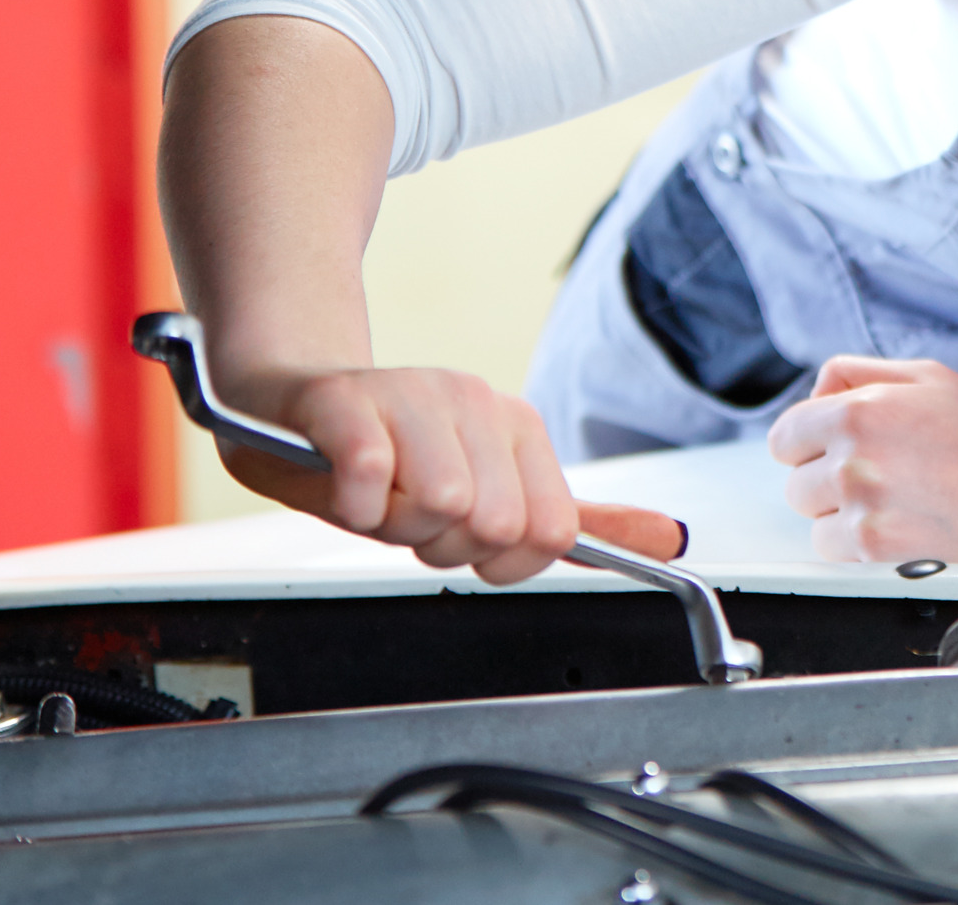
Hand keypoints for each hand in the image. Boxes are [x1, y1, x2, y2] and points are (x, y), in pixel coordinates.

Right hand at [221, 365, 582, 584]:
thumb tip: (671, 539)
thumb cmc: (386, 454)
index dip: (499, 560)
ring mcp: (413, 396)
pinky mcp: (346, 402)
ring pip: (439, 507)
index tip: (460, 534)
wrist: (286, 398)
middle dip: (440, 544)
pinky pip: (371, 476)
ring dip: (391, 525)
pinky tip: (341, 483)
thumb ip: (579, 520)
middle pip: (493, 528)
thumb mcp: (493, 489)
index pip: (551, 534)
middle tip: (405, 510)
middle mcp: (476, 402)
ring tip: (371, 493)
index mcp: (519, 426)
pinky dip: (351, 503)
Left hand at [768, 356, 957, 563]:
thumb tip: (816, 391)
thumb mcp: (929, 377)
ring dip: (841, 513)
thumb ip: (860, 374)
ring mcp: (863, 510)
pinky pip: (833, 550)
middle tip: (878, 474)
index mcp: (860, 411)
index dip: (808, 441)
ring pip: (812, 518)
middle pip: (795, 480)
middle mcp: (854, 461)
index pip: (785, 434)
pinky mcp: (875, 553)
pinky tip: (899, 525)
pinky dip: (857, 544)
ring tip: (893, 501)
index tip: (829, 449)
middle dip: (826, 477)